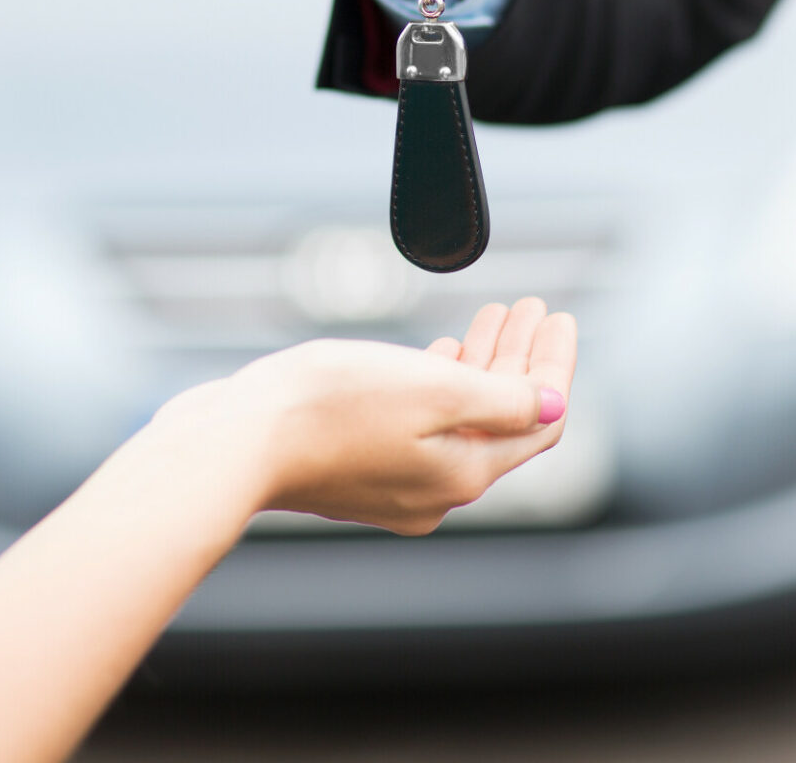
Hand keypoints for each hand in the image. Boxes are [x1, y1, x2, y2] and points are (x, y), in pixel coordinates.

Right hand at [165, 299, 574, 535]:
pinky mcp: (355, 469)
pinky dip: (441, 383)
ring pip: (460, 419)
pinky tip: (441, 352)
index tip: (559, 315)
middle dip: (521, 358)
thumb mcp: (434, 390)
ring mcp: (394, 484)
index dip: (554, 366)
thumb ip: (501, 398)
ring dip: (482, 364)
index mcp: (465, 473)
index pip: (537, 420)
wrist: (237, 441)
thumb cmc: (331, 407)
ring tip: (495, 314)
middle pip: (502, 419)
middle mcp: (436, 490)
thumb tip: (551, 405)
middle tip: (530, 306)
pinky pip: (420, 424)